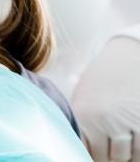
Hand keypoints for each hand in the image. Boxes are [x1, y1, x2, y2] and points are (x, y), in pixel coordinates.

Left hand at [72, 37, 139, 161]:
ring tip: (124, 143)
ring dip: (128, 155)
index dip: (93, 155)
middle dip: (112, 157)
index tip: (97, 151)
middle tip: (113, 149)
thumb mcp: (83, 96)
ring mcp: (126, 122)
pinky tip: (135, 139)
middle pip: (110, 158)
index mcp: (83, 116)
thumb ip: (80, 123)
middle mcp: (103, 121)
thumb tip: (75, 148)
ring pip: (129, 157)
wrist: (125, 57)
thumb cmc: (101, 79)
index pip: (87, 152)